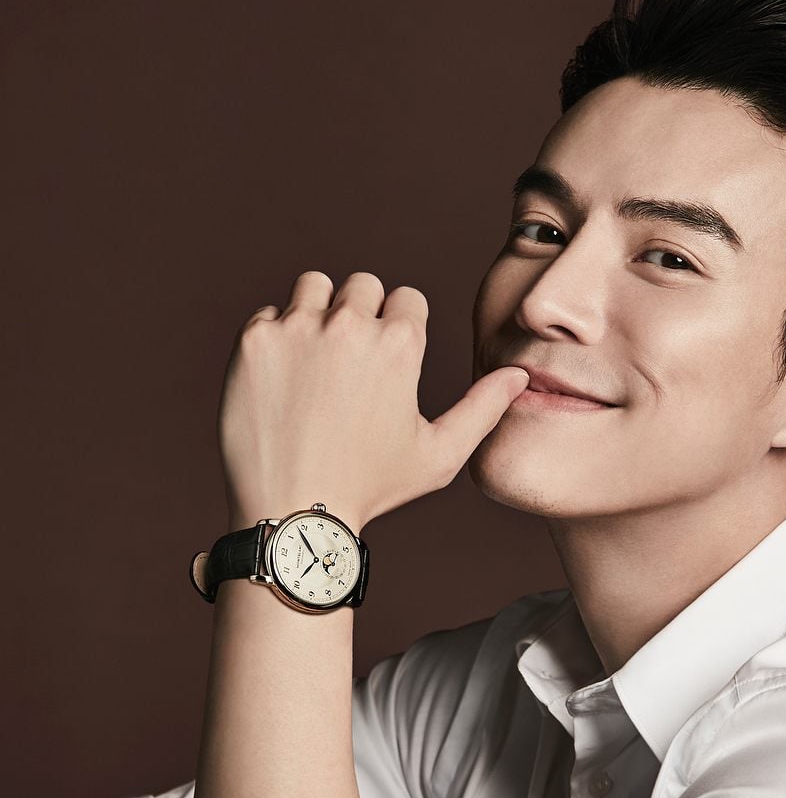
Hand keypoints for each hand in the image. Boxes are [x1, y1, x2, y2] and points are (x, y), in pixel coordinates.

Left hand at [218, 270, 529, 530]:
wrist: (295, 512)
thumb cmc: (372, 488)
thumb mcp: (439, 455)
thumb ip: (483, 409)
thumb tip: (519, 375)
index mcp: (401, 345)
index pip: (407, 298)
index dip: (402, 328)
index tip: (389, 361)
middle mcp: (350, 325)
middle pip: (363, 285)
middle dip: (363, 314)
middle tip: (353, 364)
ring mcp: (298, 329)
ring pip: (314, 287)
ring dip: (320, 312)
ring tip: (318, 361)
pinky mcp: (255, 342)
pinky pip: (269, 316)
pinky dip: (277, 341)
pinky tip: (285, 382)